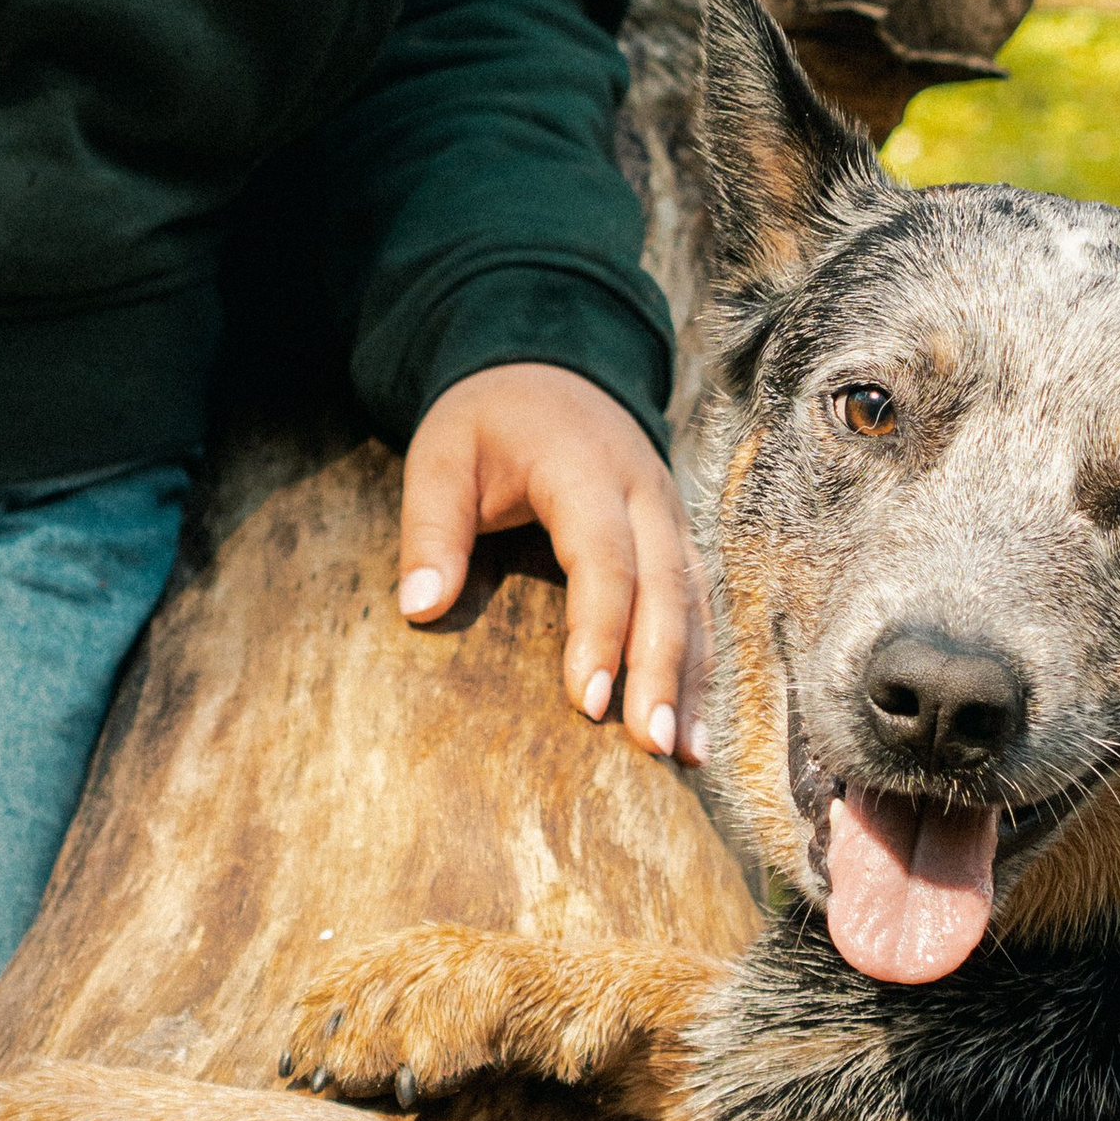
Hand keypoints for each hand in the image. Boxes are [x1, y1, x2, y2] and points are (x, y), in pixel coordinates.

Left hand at [396, 362, 707, 762]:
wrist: (548, 366)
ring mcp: (668, 514)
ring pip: (694, 602)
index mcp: (584, 468)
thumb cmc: (486, 420)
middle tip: (651, 746)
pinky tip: (695, 726)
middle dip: (661, 670)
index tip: (587, 703)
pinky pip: (697, 604)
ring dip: (690, 678)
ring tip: (683, 755)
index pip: (604, 557)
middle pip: (666, 588)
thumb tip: (420, 608)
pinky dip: (699, 664)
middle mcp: (644, 491)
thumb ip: (430, 527)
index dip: (600, 630)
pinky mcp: (675, 537)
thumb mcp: (440, 453)